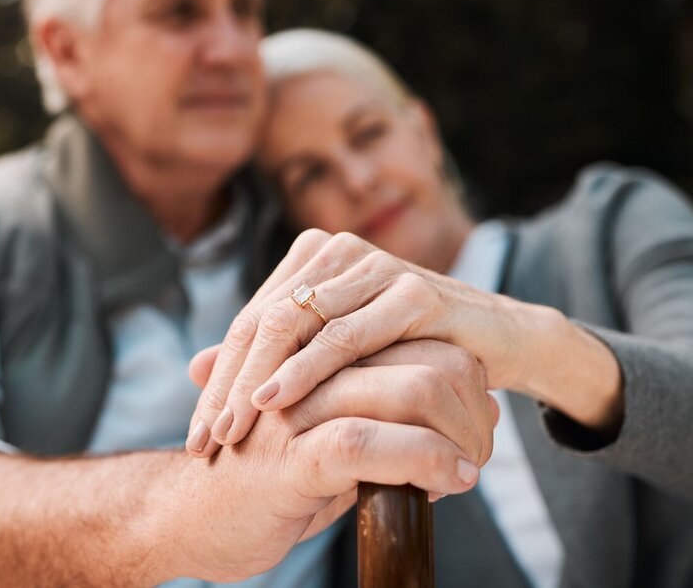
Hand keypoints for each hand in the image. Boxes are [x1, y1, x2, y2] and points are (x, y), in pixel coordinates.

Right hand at [175, 339, 495, 581]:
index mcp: (323, 353)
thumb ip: (389, 413)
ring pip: (410, 388)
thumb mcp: (333, 435)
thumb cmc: (271, 480)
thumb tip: (478, 405)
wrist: (190, 519)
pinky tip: (446, 483)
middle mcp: (315, 366)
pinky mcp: (291, 455)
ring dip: (459, 434)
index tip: (477, 423)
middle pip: (428, 356)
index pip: (421, 337)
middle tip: (480, 451)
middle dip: (471, 406)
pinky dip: (424, 459)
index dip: (464, 376)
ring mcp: (301, 406)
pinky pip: (370, 441)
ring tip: (470, 470)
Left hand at [186, 229, 528, 457]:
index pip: (252, 320)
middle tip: (205, 439)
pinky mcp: (412, 292)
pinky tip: (276, 401)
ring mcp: (376, 267)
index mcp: (315, 259)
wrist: (499, 344)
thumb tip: (193, 368)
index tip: (198, 433)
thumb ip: (272, 357)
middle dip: (229, 385)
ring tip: (229, 430)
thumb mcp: (334, 358)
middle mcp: (339, 252)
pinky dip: (306, 371)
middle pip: (264, 321)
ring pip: (295, 325)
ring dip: (256, 382)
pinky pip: (346, 335)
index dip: (220, 377)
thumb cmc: (412, 352)